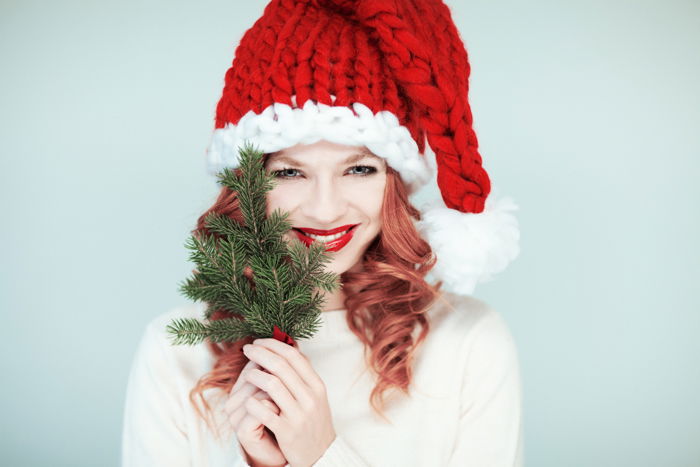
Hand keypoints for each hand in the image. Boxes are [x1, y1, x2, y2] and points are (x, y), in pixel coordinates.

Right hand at [225, 357, 287, 466]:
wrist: (273, 453)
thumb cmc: (278, 421)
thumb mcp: (278, 396)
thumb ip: (279, 374)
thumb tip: (292, 345)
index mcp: (240, 389)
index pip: (253, 365)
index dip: (270, 360)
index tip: (288, 362)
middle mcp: (233, 401)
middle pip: (252, 376)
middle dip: (273, 374)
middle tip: (291, 380)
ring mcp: (235, 416)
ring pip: (254, 392)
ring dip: (273, 391)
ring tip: (285, 396)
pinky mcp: (242, 431)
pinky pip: (256, 413)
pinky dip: (270, 409)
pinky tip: (281, 410)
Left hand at [241, 338, 336, 466]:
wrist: (321, 455)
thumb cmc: (313, 422)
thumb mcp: (316, 396)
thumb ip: (302, 375)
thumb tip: (286, 348)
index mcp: (317, 386)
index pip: (294, 356)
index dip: (274, 345)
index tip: (259, 341)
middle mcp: (310, 397)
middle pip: (281, 366)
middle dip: (260, 353)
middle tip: (247, 349)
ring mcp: (299, 414)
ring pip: (271, 384)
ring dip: (254, 375)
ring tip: (246, 373)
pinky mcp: (286, 431)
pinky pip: (263, 410)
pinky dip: (252, 401)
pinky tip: (247, 399)